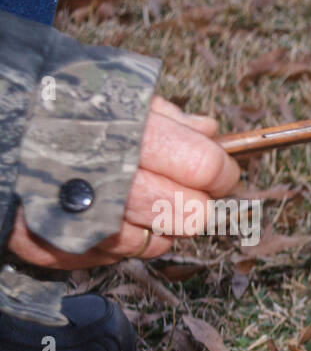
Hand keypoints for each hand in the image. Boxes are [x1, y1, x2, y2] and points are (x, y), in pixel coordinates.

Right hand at [6, 97, 240, 268]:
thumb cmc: (51, 104)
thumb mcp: (108, 91)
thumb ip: (163, 114)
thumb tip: (211, 132)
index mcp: (125, 131)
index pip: (206, 166)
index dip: (222, 172)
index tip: (220, 173)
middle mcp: (104, 177)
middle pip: (190, 214)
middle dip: (195, 204)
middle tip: (182, 191)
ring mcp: (76, 216)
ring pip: (154, 243)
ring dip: (156, 228)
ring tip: (135, 202)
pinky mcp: (48, 243)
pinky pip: (109, 259)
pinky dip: (114, 243)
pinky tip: (104, 217)